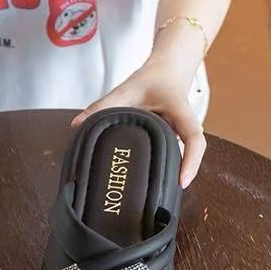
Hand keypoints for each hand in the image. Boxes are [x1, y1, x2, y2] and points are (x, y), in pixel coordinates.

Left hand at [71, 59, 205, 188]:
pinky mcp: (175, 139)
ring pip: (187, 156)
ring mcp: (182, 133)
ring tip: (160, 196)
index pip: (194, 137)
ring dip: (177, 173)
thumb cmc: (151, 79)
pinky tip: (154, 183)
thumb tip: (77, 124)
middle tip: (166, 197)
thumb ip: (102, 106)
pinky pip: (177, 155)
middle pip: (193, 153)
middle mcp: (186, 125)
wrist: (167, 71)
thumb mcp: (125, 90)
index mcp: (180, 111)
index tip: (182, 181)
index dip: (191, 161)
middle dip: (184, 174)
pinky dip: (169, 168)